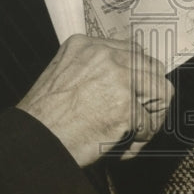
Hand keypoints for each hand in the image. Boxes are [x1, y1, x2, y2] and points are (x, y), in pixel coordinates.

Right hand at [17, 33, 172, 166]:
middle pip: (153, 68)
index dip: (140, 76)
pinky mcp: (124, 108)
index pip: (134, 51)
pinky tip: (122, 148)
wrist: (32, 141)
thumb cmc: (45, 116)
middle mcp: (105, 56)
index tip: (138, 94)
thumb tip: (128, 78)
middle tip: (142, 117)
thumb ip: (93, 68)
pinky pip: (149, 124)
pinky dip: (139, 141)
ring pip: (161, 92)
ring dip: (152, 116)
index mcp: (88, 45)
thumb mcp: (63, 74)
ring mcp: (118, 80)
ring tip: (137, 133)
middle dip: (152, 94)